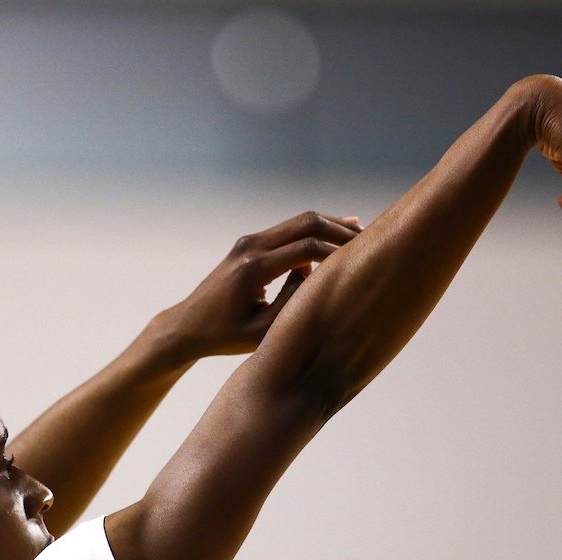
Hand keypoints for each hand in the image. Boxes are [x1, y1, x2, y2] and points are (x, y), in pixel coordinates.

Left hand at [151, 211, 362, 365]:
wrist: (189, 325)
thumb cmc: (225, 337)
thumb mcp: (263, 331)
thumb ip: (294, 302)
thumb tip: (318, 272)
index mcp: (253, 270)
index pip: (306, 249)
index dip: (338, 253)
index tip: (363, 263)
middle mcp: (250, 247)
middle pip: (306, 223)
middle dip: (341, 230)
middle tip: (371, 241)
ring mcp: (248, 241)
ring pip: (299, 221)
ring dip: (330, 227)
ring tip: (361, 236)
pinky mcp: (249, 243)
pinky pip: (288, 230)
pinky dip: (314, 232)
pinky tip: (337, 238)